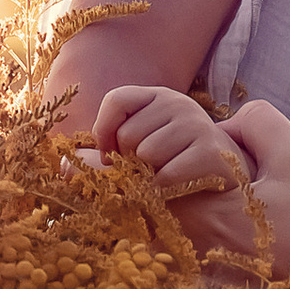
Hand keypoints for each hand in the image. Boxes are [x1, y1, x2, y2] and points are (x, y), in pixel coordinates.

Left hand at [91, 81, 254, 194]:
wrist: (226, 179)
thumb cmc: (173, 164)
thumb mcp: (138, 153)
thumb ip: (102, 158)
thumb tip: (64, 166)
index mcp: (157, 97)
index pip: (117, 99)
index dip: (104, 130)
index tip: (110, 153)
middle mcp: (178, 103)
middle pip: (128, 135)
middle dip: (131, 162)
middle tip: (150, 170)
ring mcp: (197, 125)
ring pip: (146, 155)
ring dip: (150, 177)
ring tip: (168, 176)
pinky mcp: (210, 152)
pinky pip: (166, 176)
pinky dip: (165, 191)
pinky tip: (179, 188)